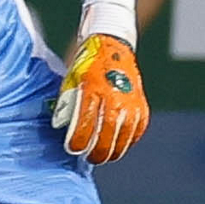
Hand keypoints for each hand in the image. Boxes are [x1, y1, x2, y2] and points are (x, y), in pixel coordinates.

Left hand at [52, 34, 149, 162]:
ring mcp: (130, 100)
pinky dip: (130, 139)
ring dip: (115, 149)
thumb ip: (68, 104)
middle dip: (99, 151)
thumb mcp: (71, 81)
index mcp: (93, 89)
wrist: (111, 45)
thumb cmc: (86, 66)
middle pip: (108, 132)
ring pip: (125, 134)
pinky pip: (138, 128)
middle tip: (91, 158)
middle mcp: (114, 96)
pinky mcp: (141, 103)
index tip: (74, 148)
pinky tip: (121, 145)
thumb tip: (63, 128)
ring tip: (106, 156)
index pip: (86, 123)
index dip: (79, 141)